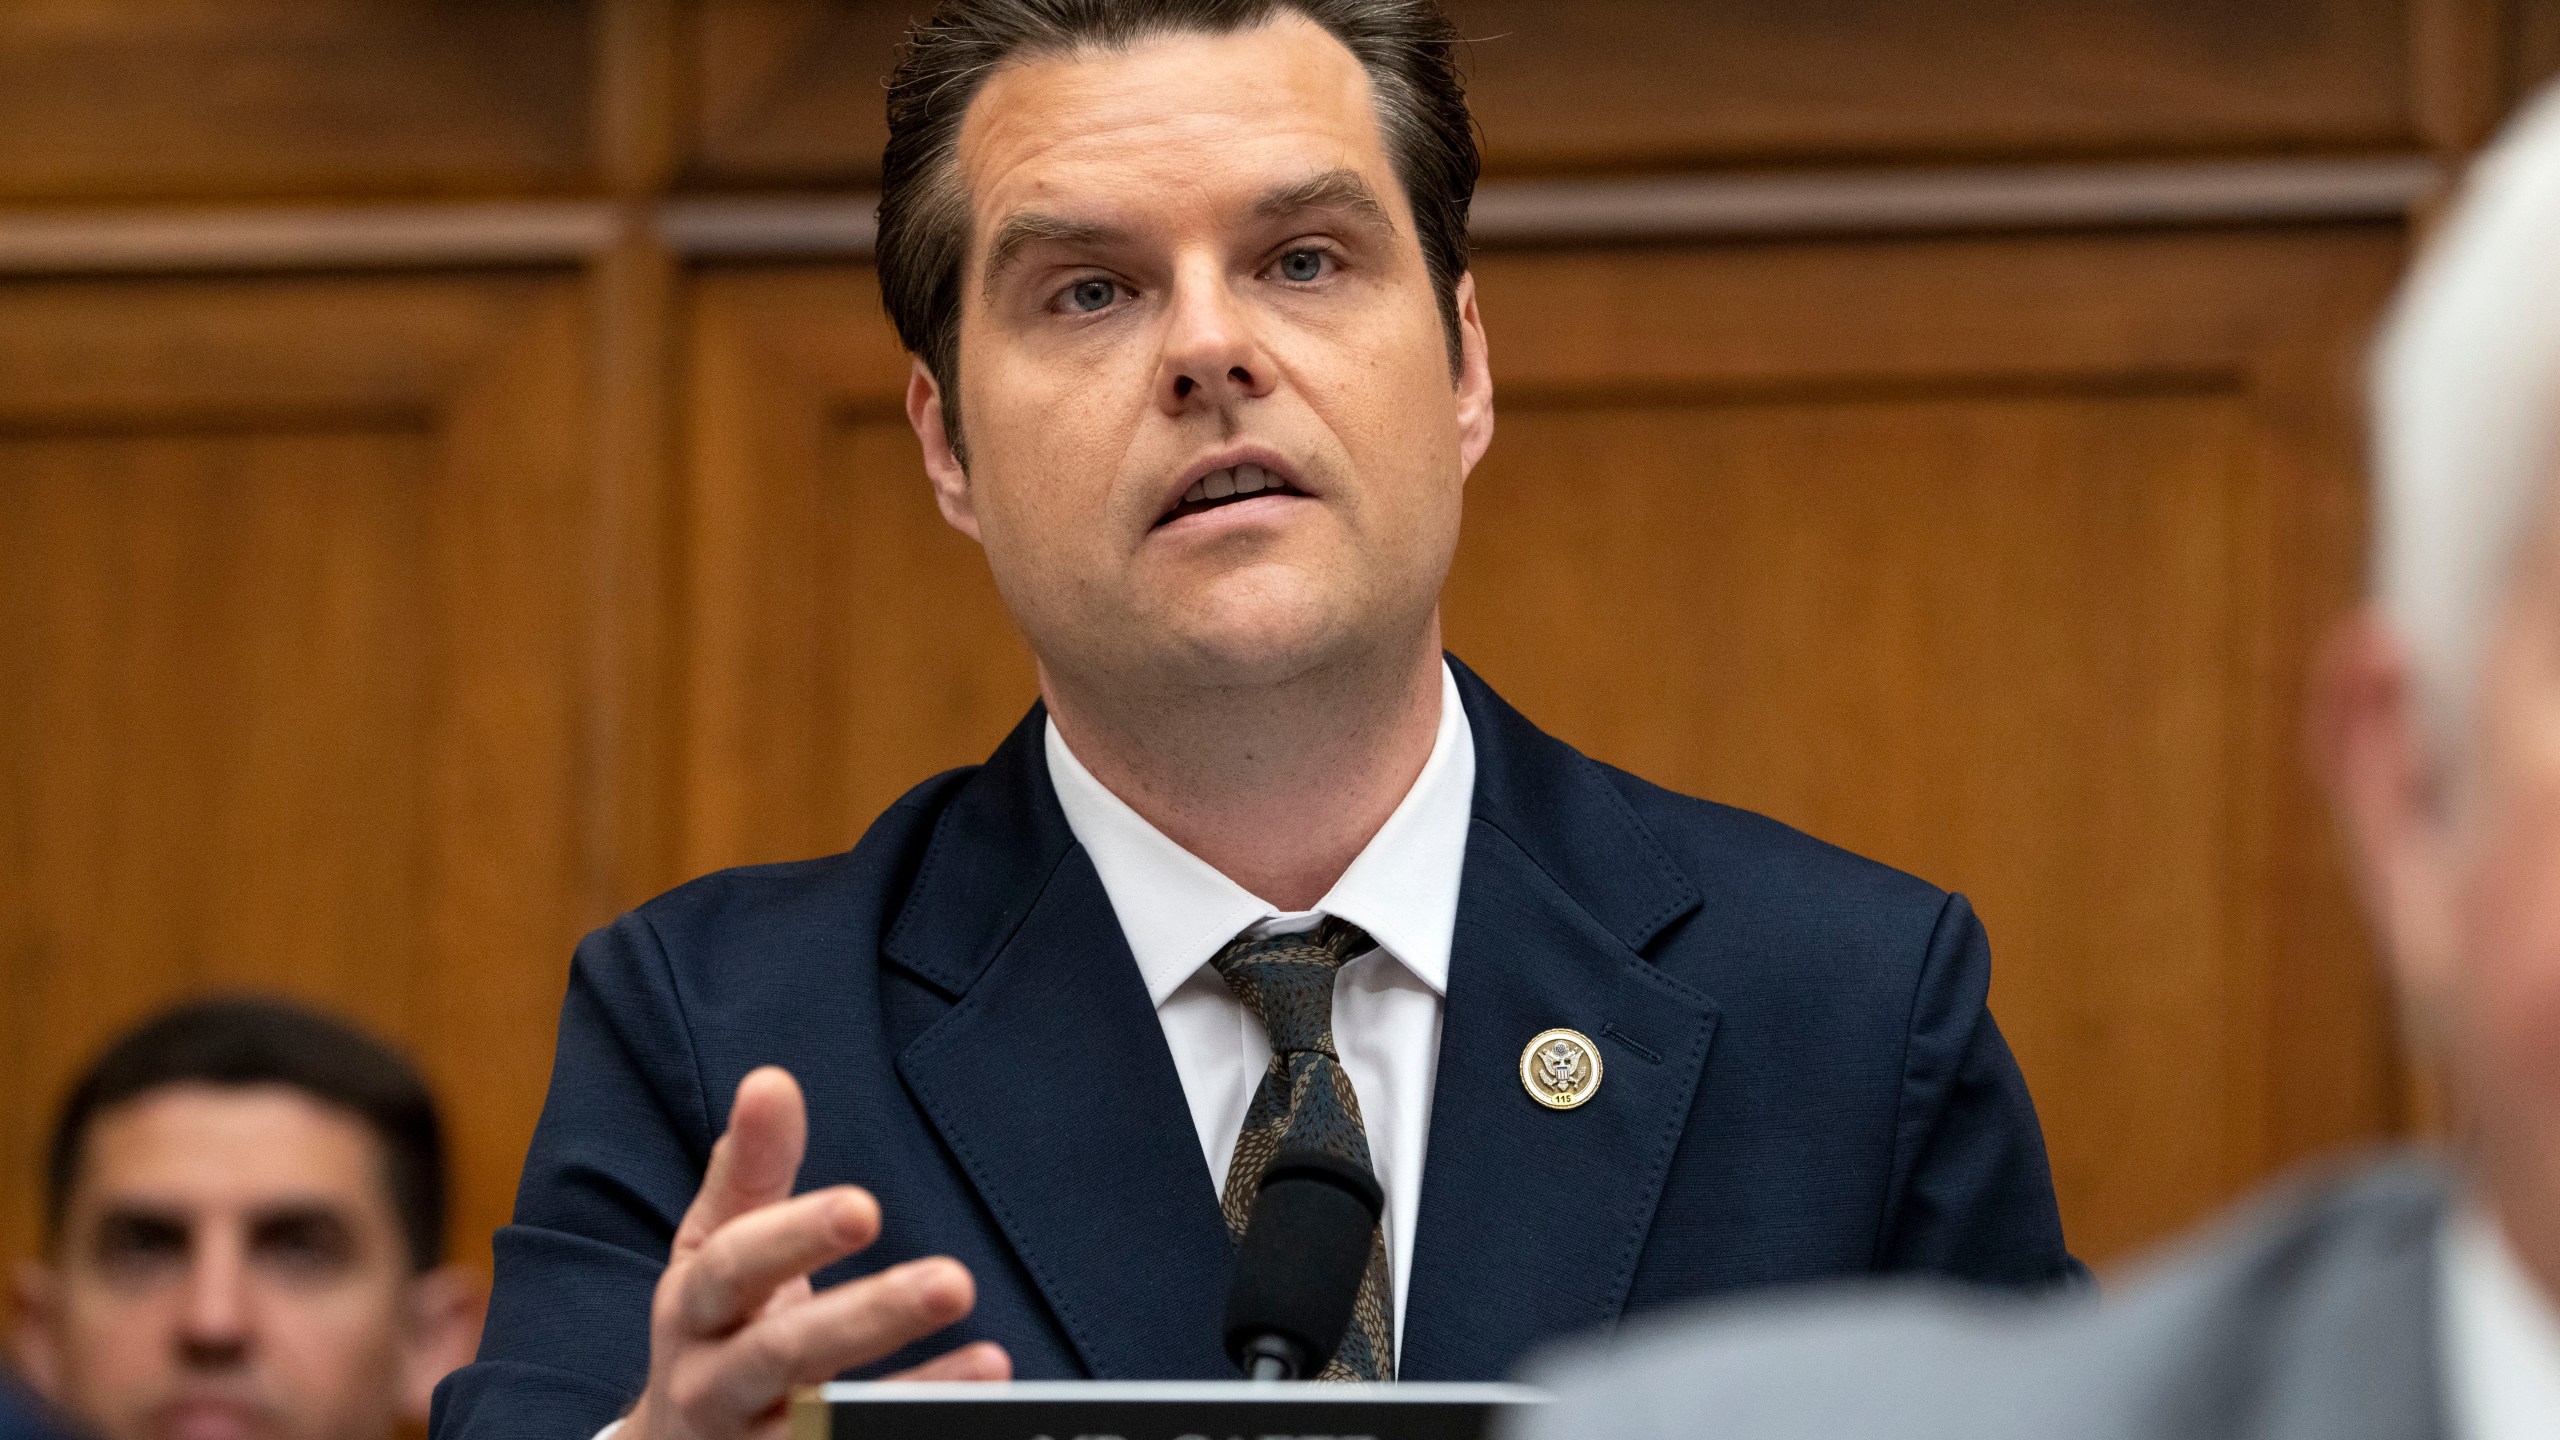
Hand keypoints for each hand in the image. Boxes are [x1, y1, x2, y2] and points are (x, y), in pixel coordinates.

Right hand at [624, 1067, 1010, 1439]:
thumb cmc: (716, 1326)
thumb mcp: (715, 1248)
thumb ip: (749, 1171)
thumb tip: (771, 1081)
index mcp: (695, 1307)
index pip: (737, 1266)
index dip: (796, 1236)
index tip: (864, 1207)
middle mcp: (713, 1384)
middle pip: (787, 1353)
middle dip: (869, 1318)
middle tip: (953, 1282)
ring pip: (824, 1428)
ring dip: (911, 1399)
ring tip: (992, 1363)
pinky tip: (977, 1423)